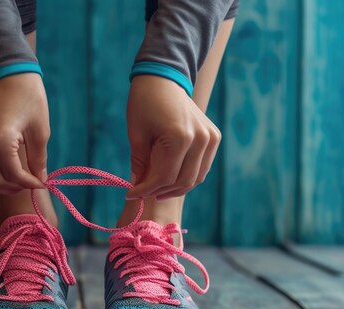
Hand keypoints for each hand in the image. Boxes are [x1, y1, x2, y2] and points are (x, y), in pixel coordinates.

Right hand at [0, 73, 48, 193]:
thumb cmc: (29, 99)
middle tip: (30, 184)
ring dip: (1, 184)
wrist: (8, 73)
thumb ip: (38, 160)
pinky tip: (5, 170)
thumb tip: (39, 182)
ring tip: (18, 181)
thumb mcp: (40, 131)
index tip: (41, 184)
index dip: (30, 184)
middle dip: (15, 187)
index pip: (13, 175)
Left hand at [125, 75, 220, 199]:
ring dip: (175, 188)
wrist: (163, 79)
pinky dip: (186, 176)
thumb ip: (140, 164)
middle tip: (142, 194)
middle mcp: (200, 139)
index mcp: (180, 137)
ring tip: (155, 189)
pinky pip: (201, 167)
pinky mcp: (213, 137)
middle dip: (160, 191)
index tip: (130, 194)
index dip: (146, 189)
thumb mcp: (137, 135)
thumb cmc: (144, 104)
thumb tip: (138, 189)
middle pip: (183, 181)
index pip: (164, 177)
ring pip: (195, 177)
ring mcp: (210, 138)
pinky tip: (169, 178)